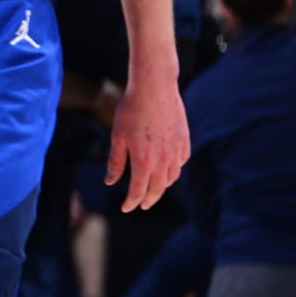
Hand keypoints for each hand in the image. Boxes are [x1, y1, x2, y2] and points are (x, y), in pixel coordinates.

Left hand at [105, 74, 188, 210]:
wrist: (154, 88)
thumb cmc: (130, 111)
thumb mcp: (117, 137)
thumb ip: (116, 162)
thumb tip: (110, 182)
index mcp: (144, 161)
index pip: (138, 191)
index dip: (131, 202)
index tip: (126, 208)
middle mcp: (164, 160)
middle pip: (158, 189)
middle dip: (149, 200)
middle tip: (142, 205)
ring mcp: (177, 150)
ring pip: (172, 177)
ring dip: (162, 186)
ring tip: (154, 188)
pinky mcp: (185, 140)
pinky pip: (181, 162)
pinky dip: (175, 170)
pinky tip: (169, 169)